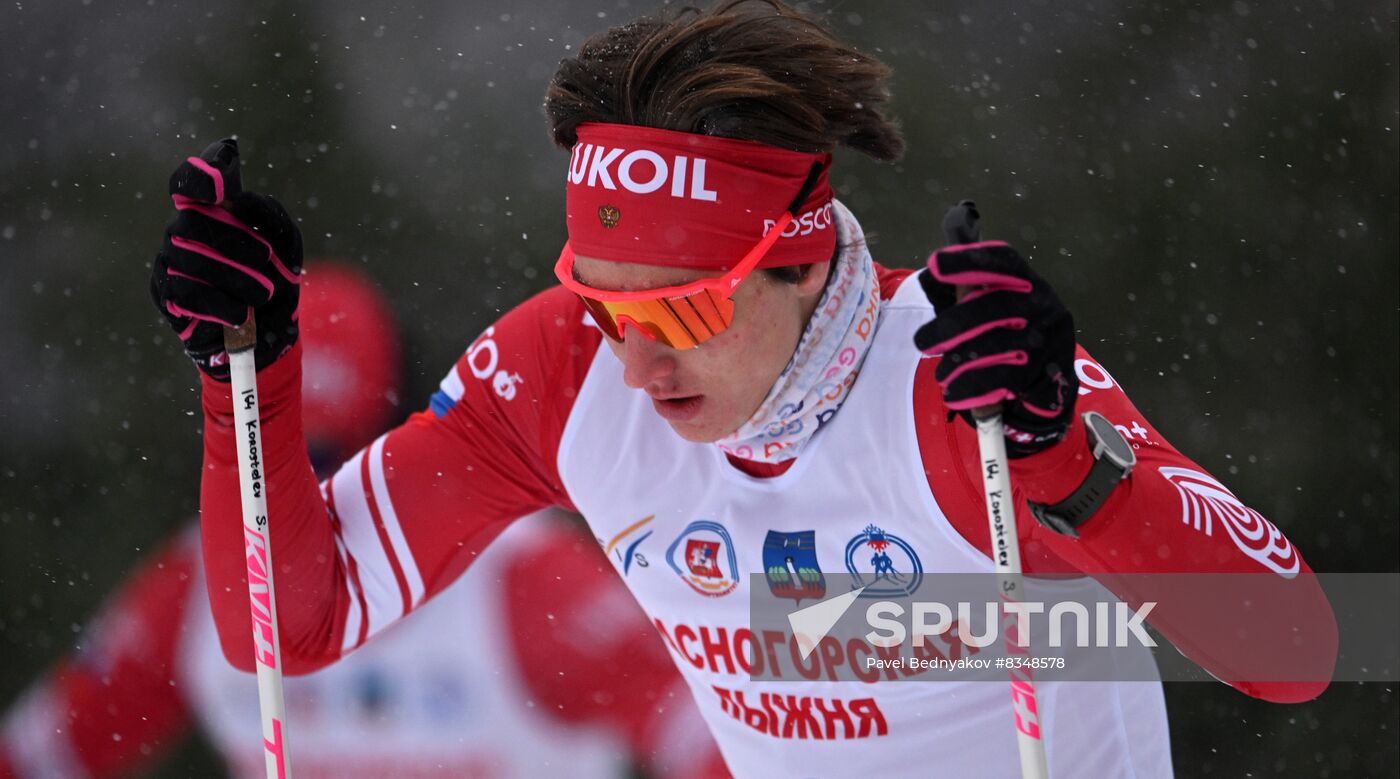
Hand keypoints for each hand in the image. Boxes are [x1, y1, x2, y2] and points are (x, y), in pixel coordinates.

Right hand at [149, 138, 301, 379]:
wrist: (269, 332)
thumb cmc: (275, 277)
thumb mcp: (286, 243)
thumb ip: (268, 214)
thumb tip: (238, 198)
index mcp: (213, 208)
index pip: (189, 181)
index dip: (197, 177)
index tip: (220, 185)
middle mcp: (184, 228)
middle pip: (194, 221)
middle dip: (236, 242)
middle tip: (266, 262)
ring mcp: (170, 260)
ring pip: (190, 258)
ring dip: (235, 278)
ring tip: (261, 295)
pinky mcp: (165, 293)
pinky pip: (185, 292)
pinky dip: (219, 304)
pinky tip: (240, 314)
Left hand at [913, 240, 1077, 456]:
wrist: (1046, 383)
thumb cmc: (1005, 335)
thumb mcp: (985, 306)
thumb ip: (959, 290)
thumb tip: (930, 275)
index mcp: (1027, 280)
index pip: (1002, 260)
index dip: (968, 259)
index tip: (935, 263)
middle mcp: (1044, 304)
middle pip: (995, 307)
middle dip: (952, 325)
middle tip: (921, 343)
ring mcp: (1048, 339)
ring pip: (998, 346)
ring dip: (960, 362)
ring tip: (941, 374)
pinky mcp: (1048, 373)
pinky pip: (1004, 380)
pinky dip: (973, 387)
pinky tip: (955, 392)